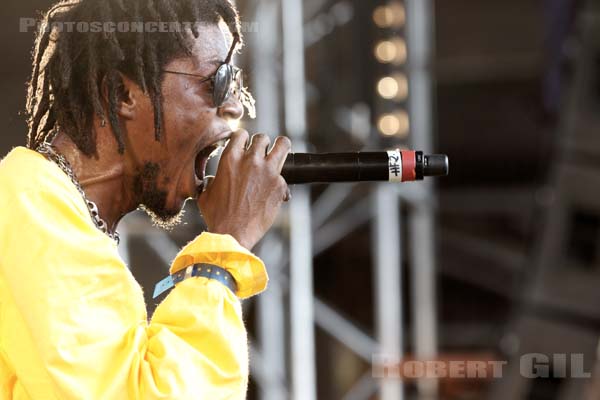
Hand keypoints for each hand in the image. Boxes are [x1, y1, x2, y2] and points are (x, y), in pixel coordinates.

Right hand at [197, 130, 290, 249]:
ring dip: (281, 148)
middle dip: (262, 145)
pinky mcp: (280, 185)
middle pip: (262, 138)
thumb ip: (211, 181)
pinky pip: (284, 177)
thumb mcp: (206, 194)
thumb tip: (213, 181)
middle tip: (263, 154)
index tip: (246, 147)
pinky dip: (280, 184)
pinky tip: (275, 194)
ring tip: (281, 151)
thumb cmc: (217, 216)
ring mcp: (268, 171)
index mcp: (230, 159)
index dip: (244, 140)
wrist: (233, 233)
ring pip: (283, 145)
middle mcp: (250, 160)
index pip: (241, 134)